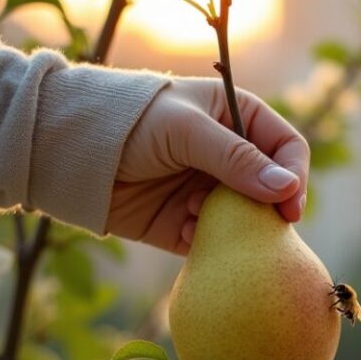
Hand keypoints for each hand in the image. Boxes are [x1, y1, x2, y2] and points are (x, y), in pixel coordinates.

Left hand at [108, 78, 308, 253]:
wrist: (67, 150)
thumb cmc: (130, 121)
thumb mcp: (187, 131)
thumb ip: (238, 160)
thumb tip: (287, 189)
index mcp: (237, 118)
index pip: (286, 148)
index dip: (294, 175)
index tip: (289, 204)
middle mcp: (229, 156)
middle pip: (271, 189)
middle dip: (265, 208)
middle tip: (259, 225)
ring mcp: (208, 191)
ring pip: (246, 219)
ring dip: (232, 224)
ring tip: (196, 213)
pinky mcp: (185, 223)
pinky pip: (214, 240)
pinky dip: (208, 241)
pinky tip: (184, 229)